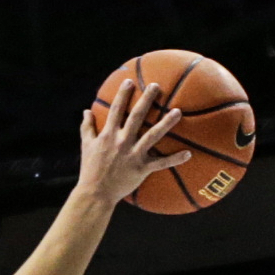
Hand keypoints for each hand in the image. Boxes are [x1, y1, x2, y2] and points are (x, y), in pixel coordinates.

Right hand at [78, 84, 185, 207]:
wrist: (96, 193)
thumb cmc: (90, 169)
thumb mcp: (86, 145)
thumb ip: (87, 127)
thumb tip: (86, 111)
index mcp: (108, 134)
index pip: (116, 110)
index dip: (123, 95)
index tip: (130, 81)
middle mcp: (122, 141)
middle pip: (136, 117)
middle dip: (146, 100)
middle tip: (156, 86)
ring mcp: (133, 155)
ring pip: (152, 136)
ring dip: (166, 123)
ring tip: (178, 112)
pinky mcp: (142, 168)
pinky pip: (161, 163)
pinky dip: (175, 159)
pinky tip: (188, 154)